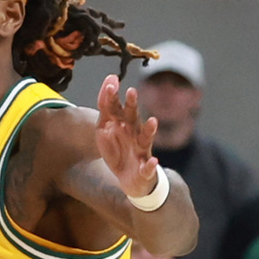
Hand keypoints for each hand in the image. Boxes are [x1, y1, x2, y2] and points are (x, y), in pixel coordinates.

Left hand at [96, 74, 159, 197]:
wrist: (129, 179)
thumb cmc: (118, 149)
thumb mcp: (105, 128)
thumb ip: (106, 107)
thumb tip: (109, 79)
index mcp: (122, 124)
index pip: (116, 108)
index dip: (113, 97)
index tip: (110, 83)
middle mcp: (134, 133)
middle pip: (133, 118)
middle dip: (132, 106)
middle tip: (131, 91)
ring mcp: (141, 150)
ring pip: (146, 139)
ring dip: (149, 130)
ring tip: (153, 121)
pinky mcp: (145, 168)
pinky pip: (148, 167)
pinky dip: (151, 165)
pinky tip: (153, 161)